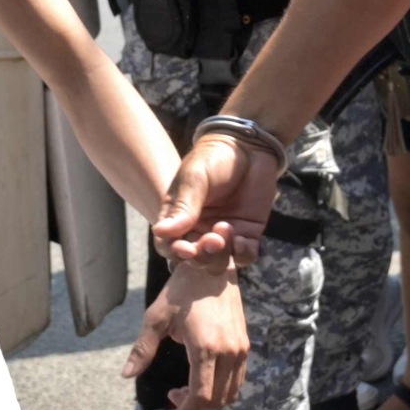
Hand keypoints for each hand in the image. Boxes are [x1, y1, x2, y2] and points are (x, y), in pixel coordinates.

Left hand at [121, 254, 247, 409]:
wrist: (212, 266)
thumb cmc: (181, 291)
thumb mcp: (156, 318)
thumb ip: (142, 349)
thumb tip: (127, 375)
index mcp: (206, 348)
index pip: (201, 397)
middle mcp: (229, 352)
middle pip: (217, 400)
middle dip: (194, 409)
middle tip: (172, 398)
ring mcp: (240, 349)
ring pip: (230, 393)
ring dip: (208, 401)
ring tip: (184, 390)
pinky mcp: (244, 345)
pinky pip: (236, 379)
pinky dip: (220, 389)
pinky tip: (201, 378)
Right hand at [156, 133, 280, 268]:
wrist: (249, 147)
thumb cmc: (214, 158)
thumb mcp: (195, 179)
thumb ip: (183, 207)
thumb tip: (160, 232)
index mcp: (178, 218)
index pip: (169, 245)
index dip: (175, 252)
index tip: (185, 249)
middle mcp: (198, 231)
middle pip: (194, 259)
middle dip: (202, 255)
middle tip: (213, 240)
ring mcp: (223, 235)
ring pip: (217, 263)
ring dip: (221, 256)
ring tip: (227, 229)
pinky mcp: (247, 234)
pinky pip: (243, 257)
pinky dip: (242, 255)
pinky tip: (243, 242)